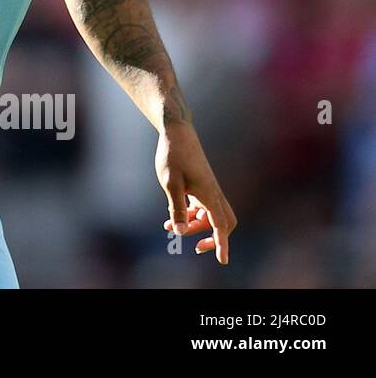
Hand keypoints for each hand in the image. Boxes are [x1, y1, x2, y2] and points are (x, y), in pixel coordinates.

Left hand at [156, 122, 236, 263]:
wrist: (177, 132)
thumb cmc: (173, 156)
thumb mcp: (170, 184)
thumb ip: (177, 209)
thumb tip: (180, 231)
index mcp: (209, 195)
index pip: (221, 226)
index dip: (222, 244)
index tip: (222, 260)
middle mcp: (213, 193)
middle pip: (223, 223)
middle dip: (212, 237)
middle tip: (195, 246)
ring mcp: (209, 189)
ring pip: (211, 216)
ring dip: (197, 225)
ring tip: (170, 227)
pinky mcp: (202, 185)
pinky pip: (203, 207)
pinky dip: (193, 215)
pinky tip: (175, 216)